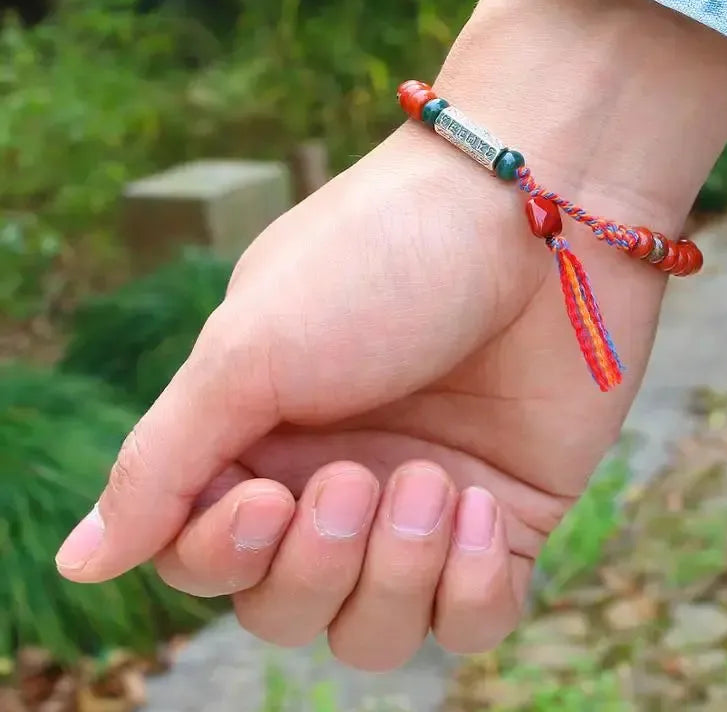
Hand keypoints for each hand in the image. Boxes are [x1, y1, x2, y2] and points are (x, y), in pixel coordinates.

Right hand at [55, 0, 726, 668]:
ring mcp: (424, 499)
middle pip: (289, 608)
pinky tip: (481, 508)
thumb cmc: (379, 260)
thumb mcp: (248, 350)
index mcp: (261, 435)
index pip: (206, 560)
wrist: (531, 209)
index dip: (226, 557)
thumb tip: (82, 560)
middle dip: (318, 565)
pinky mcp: (507, 510)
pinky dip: (473, 590)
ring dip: (396, 578)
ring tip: (432, 480)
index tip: (266, 494)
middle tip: (359, 478)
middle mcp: (338, 475)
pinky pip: (474, 619)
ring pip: (377, 630)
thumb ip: (161, 463)